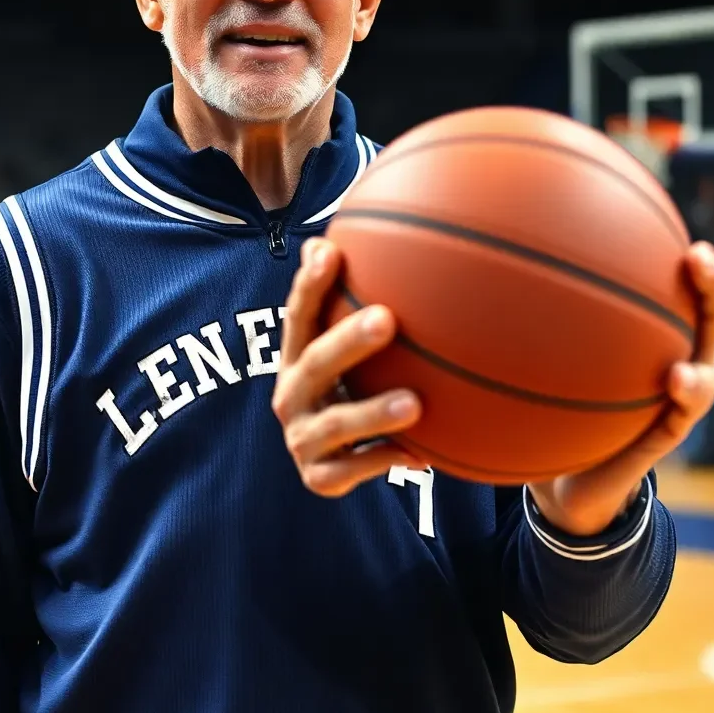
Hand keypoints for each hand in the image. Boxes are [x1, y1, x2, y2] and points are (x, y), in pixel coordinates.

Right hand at [272, 238, 424, 497]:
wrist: (324, 460)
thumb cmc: (344, 386)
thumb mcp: (338, 345)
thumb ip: (344, 298)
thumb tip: (340, 234)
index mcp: (295, 356)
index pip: (299, 315)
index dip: (310, 284)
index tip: (331, 253)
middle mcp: (289, 395)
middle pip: (315, 364)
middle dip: (347, 341)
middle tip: (387, 319)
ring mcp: (301, 438)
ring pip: (334, 425)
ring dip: (373, 412)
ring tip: (415, 404)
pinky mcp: (319, 478)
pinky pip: (353, 472)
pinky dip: (385, 462)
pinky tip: (424, 457)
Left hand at [528, 241, 713, 535]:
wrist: (562, 473)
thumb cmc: (546, 407)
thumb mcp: (530, 358)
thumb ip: (516, 317)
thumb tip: (470, 259)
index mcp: (642, 337)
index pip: (668, 287)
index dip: (670, 255)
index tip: (661, 220)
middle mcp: (666, 359)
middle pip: (703, 317)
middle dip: (709, 286)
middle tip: (697, 255)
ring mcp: (672, 399)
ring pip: (705, 369)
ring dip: (702, 351)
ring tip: (692, 342)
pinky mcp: (666, 434)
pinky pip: (682, 414)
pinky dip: (687, 392)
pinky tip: (676, 378)